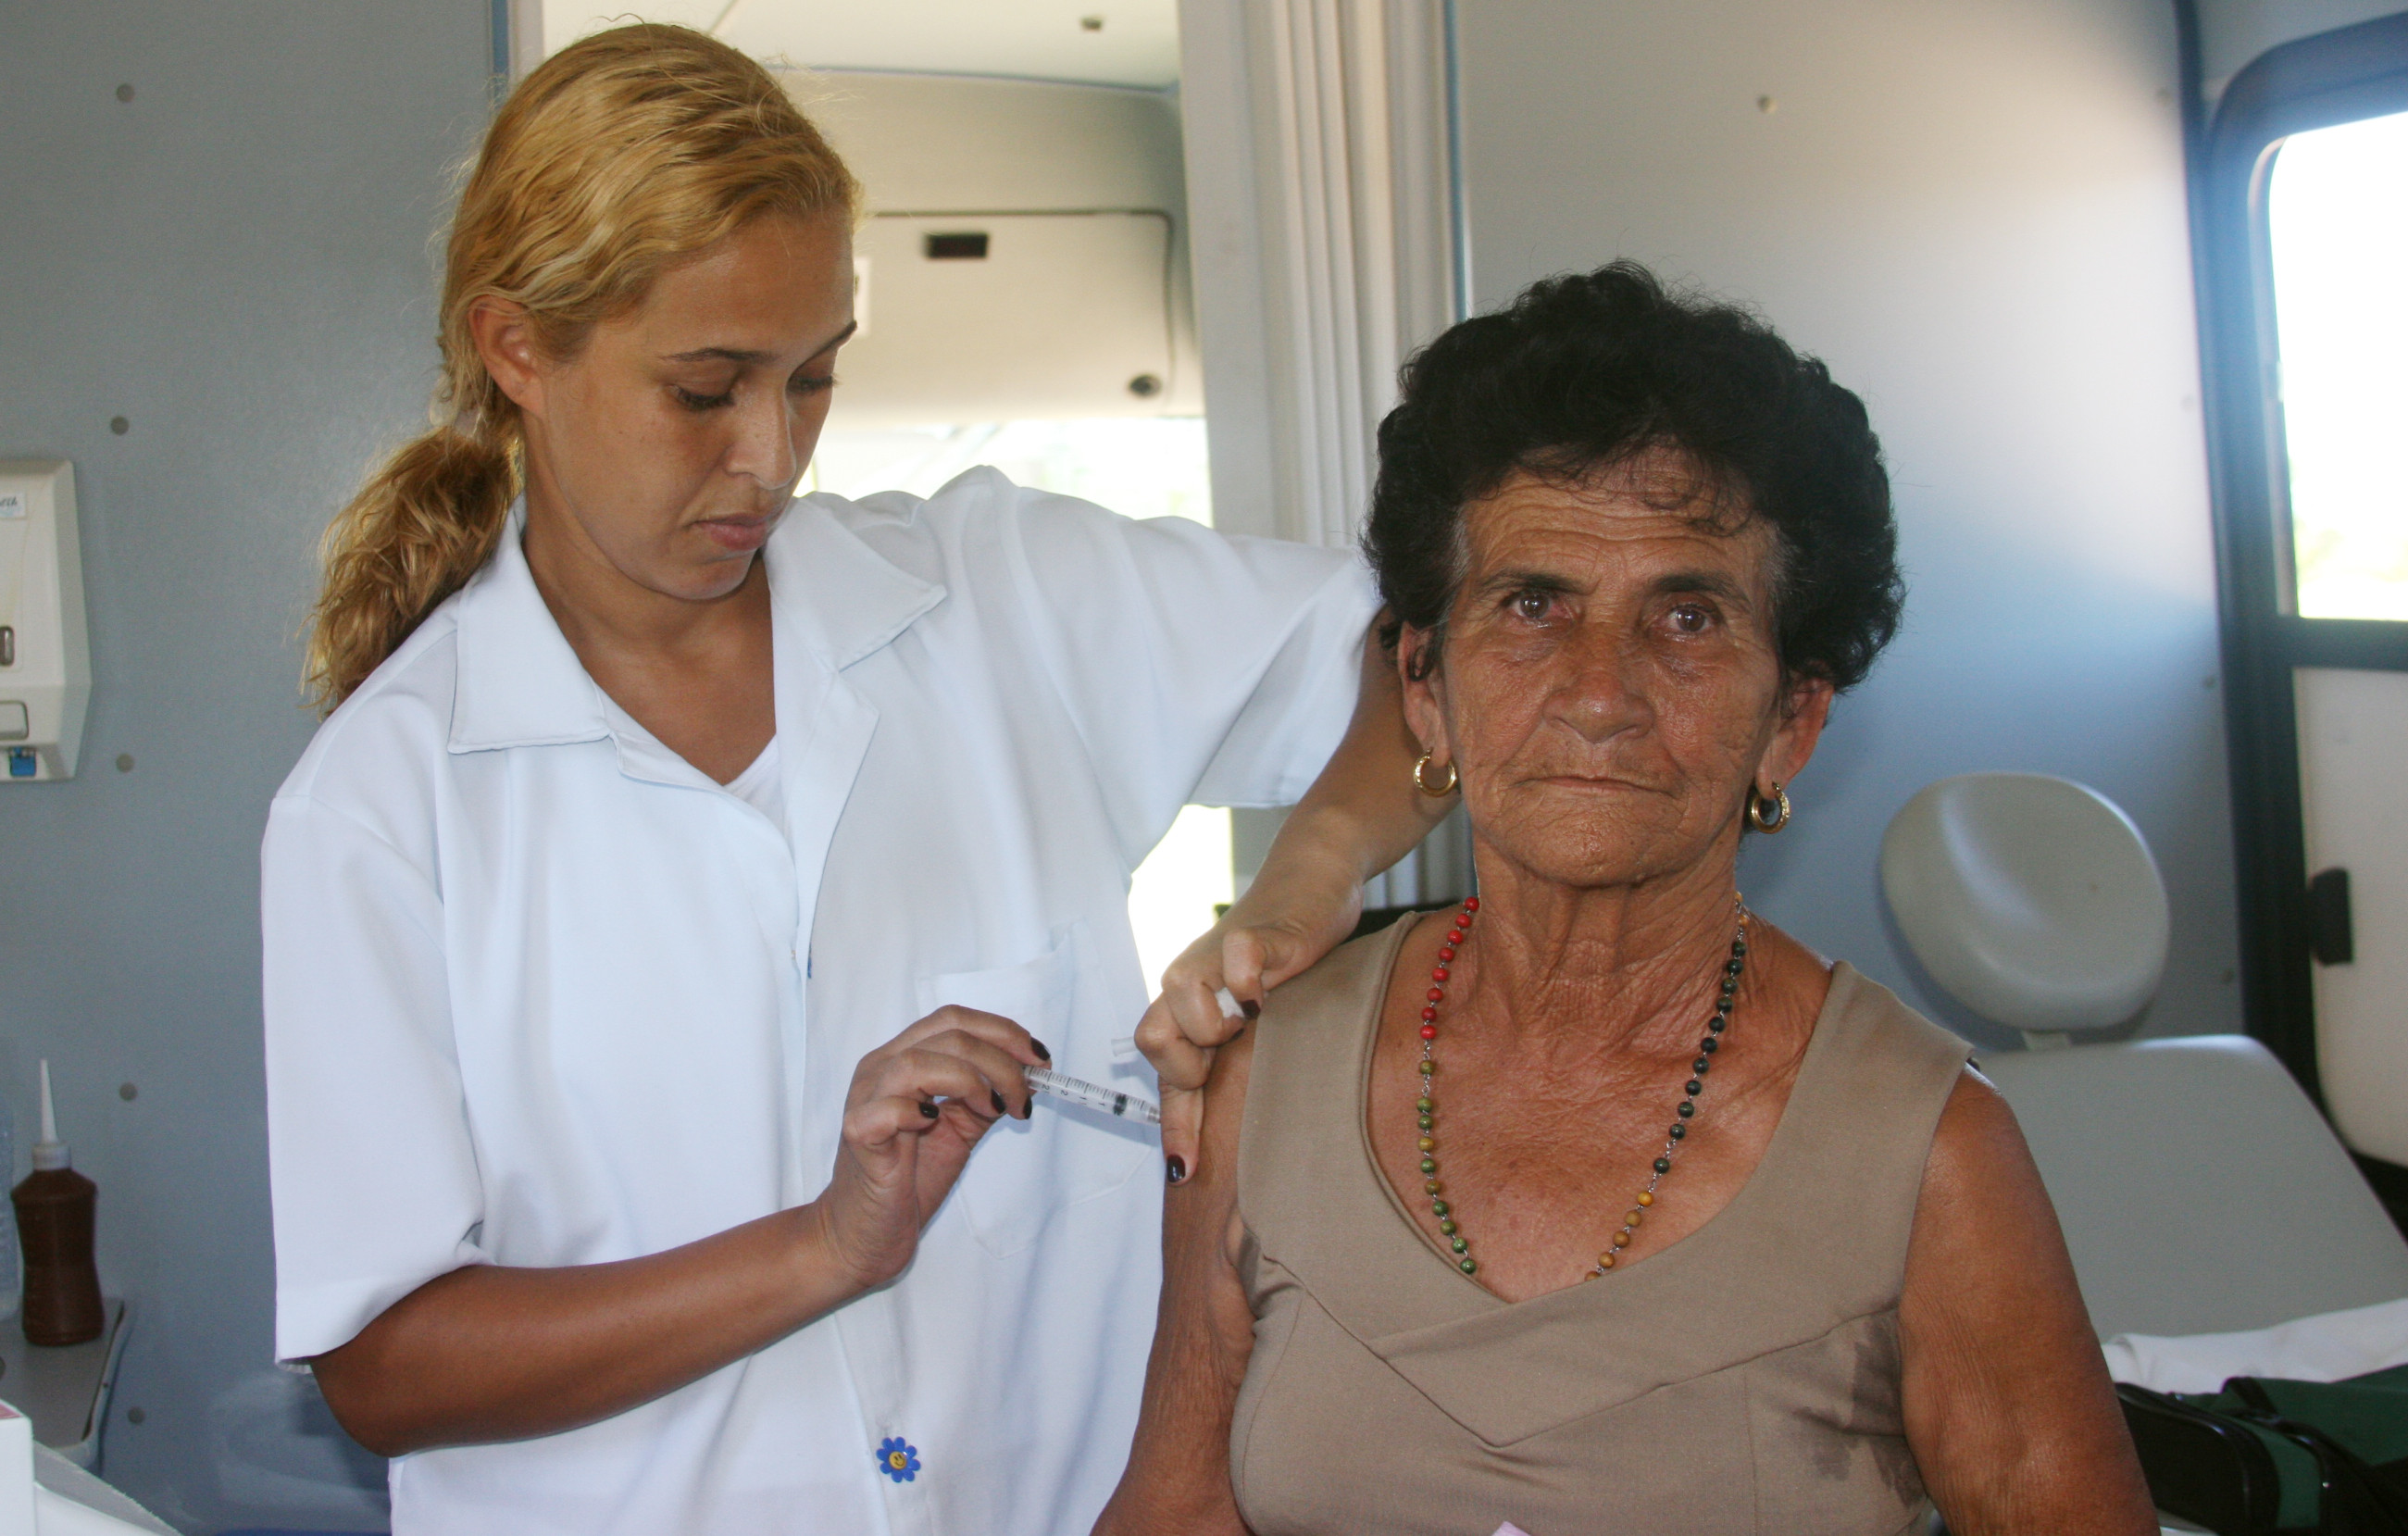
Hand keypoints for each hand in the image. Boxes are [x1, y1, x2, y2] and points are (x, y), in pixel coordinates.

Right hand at [811, 1006, 1045, 1288]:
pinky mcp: (857, 1134)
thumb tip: (1029, 1074)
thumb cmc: (908, 1179)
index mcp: (902, 1059)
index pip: (954, 1020)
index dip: (1003, 1032)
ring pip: (919, 1061)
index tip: (1039, 1060)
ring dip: (971, 1081)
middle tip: (1021, 1099)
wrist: (865, 1234)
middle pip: (948, 1035)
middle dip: (1001, 1061)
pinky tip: (934, 1124)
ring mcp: (864, 1099)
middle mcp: (880, 1069)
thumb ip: (985, 1097)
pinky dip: (918, 1109)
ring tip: (991, 1111)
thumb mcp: (959, 1129)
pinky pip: (888, 1107)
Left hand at [1136, 836, 1364, 1178]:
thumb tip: (1236, 1132)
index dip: (1173, 1126)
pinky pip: (1238, 962)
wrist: (1316, 881)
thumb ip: (1239, 1062)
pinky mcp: (1257, 932)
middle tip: (1232, 1057)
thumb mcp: (1261, 1016)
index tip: (1185, 1172)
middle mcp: (1193, 983)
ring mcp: (1220, 955)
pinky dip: (1253, 982)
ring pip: (1179, 996)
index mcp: (1189, 1008)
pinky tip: (1277, 988)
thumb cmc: (1289, 956)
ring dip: (1218, 1024)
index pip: (1162, 1073)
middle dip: (1191, 1067)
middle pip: (1151, 1037)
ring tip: (1256, 1021)